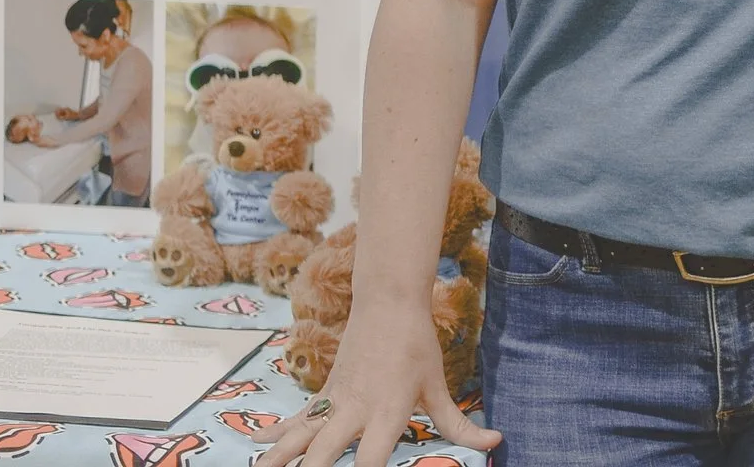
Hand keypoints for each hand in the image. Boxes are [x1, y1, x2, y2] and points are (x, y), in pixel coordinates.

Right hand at [254, 296, 498, 466]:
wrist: (388, 302)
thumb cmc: (417, 346)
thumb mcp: (438, 387)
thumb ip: (460, 425)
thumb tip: (496, 442)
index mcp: (386, 412)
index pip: (369, 459)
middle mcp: (355, 410)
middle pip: (322, 452)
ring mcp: (335, 401)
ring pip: (299, 434)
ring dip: (279, 456)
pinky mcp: (325, 393)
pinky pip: (297, 416)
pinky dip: (276, 431)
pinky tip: (256, 444)